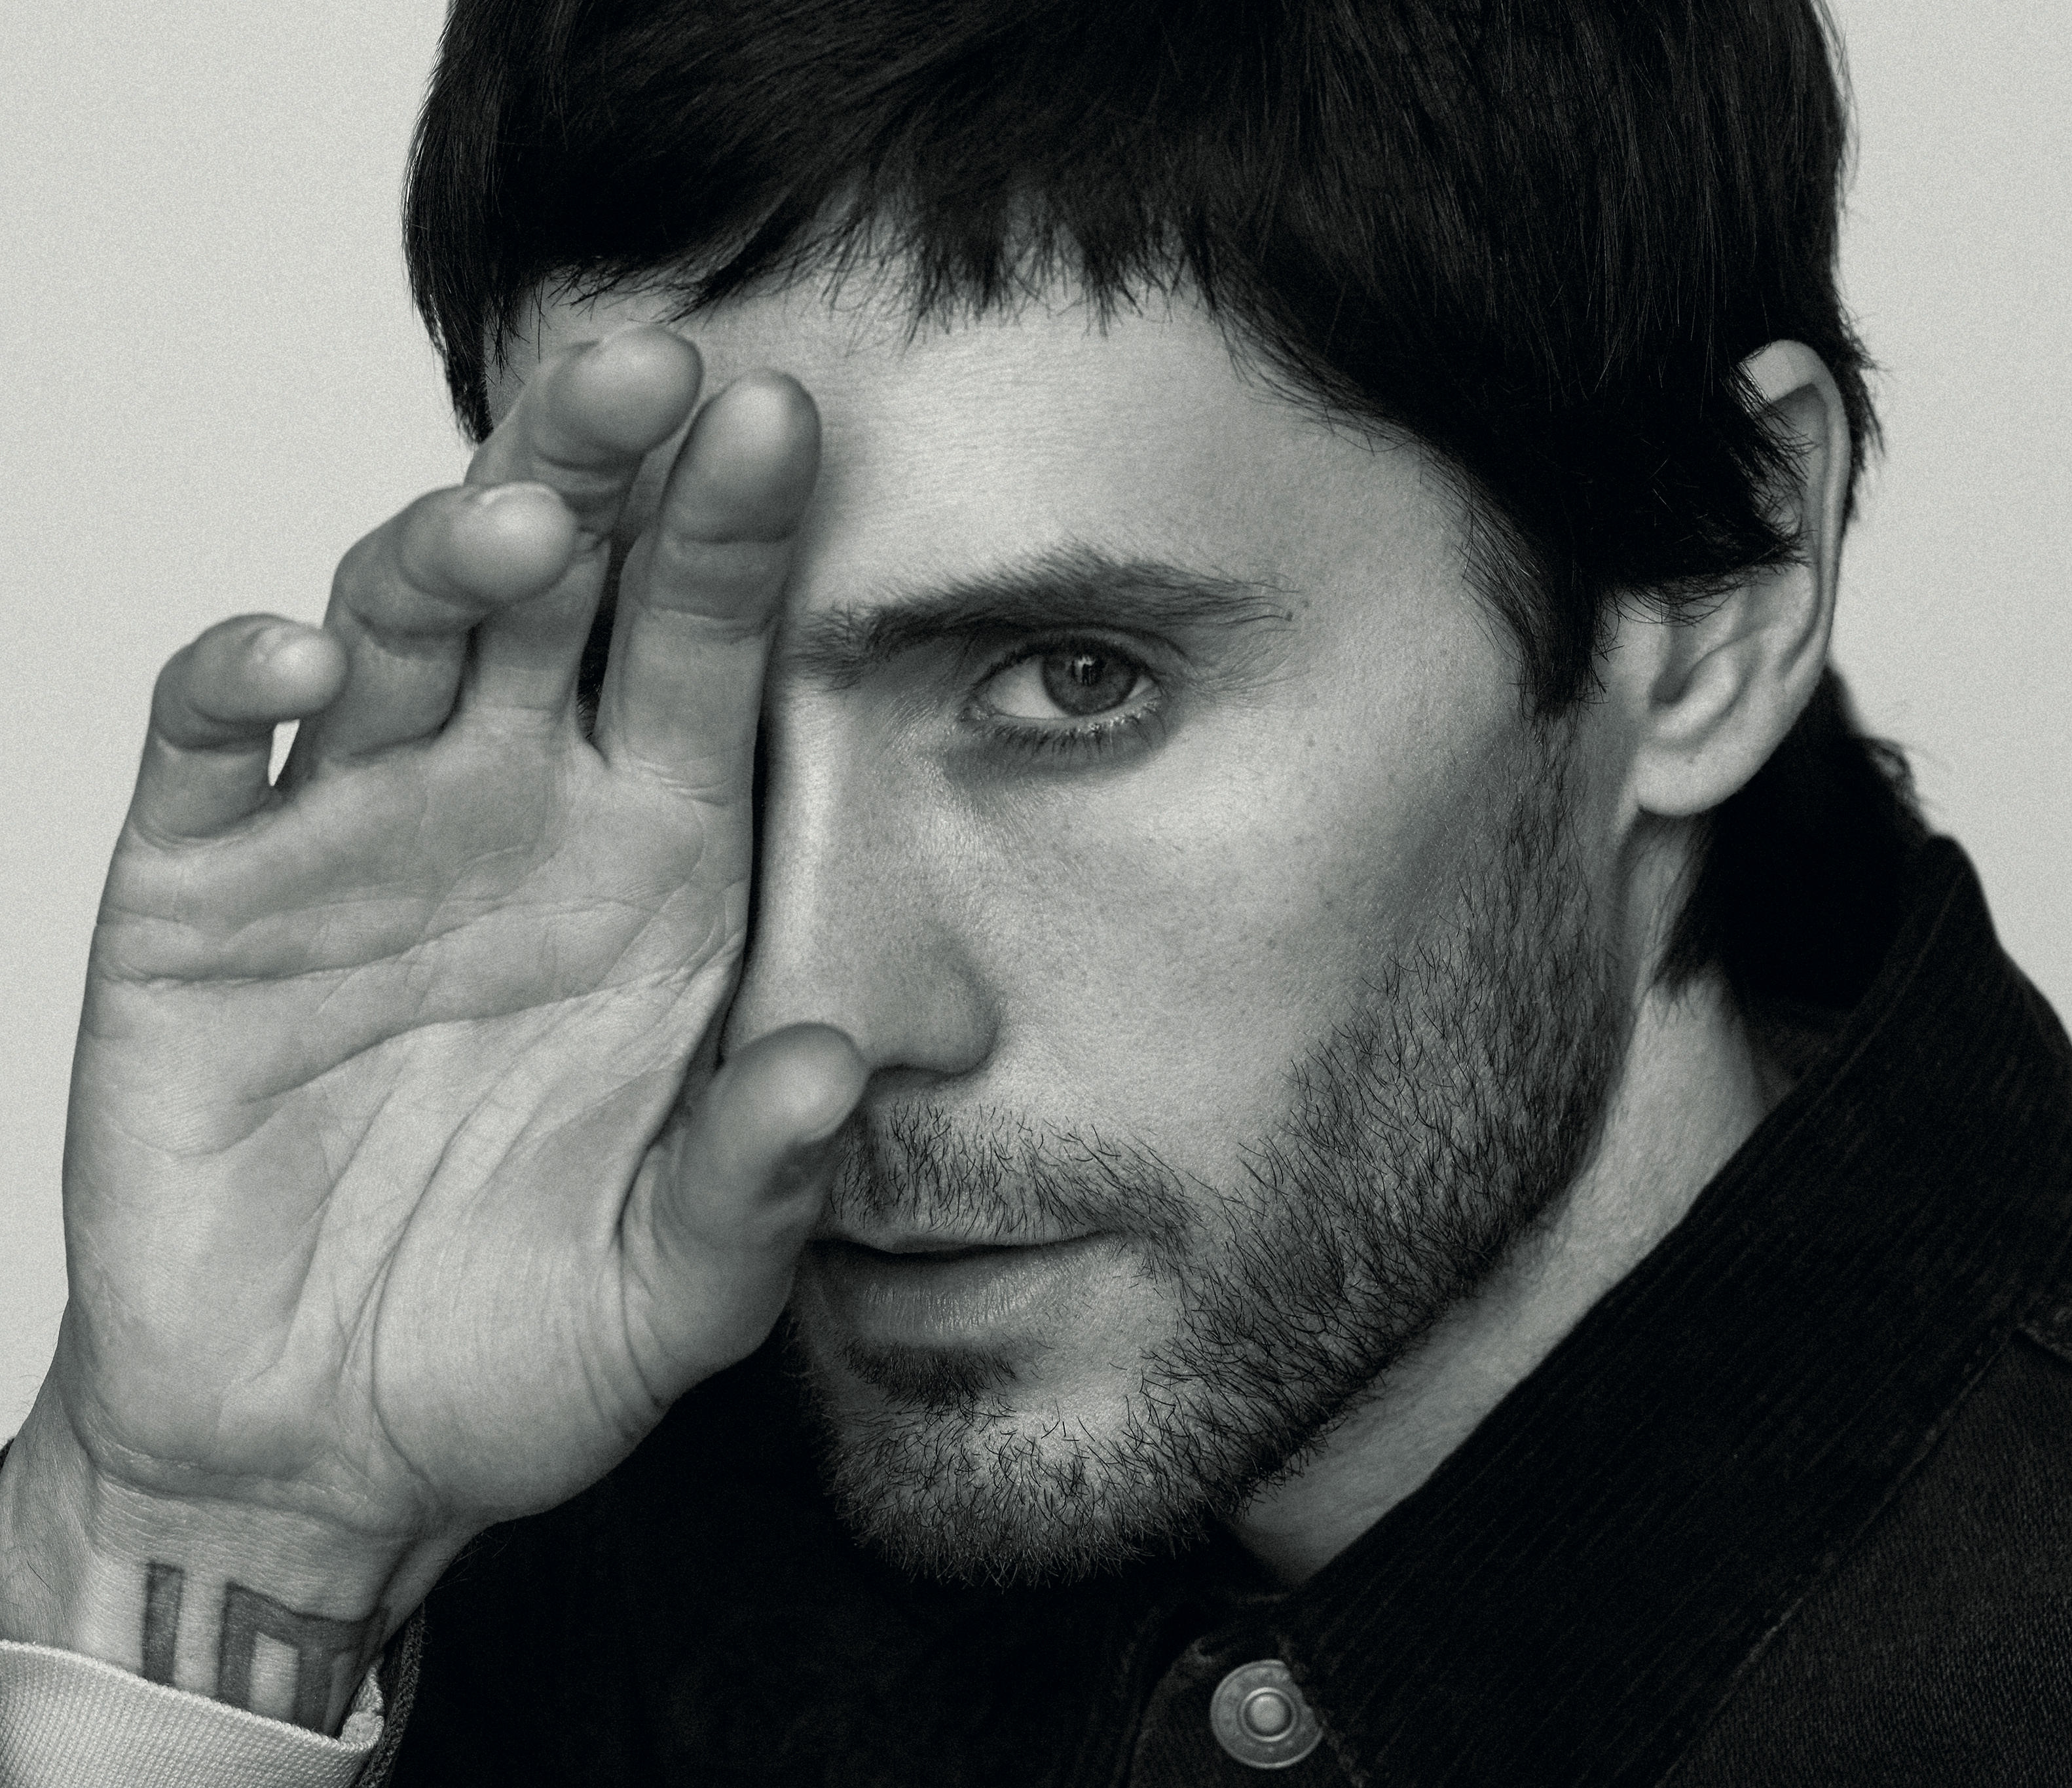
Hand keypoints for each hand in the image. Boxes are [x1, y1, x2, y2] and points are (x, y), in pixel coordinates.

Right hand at [0, 326, 863, 1712]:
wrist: (320, 1437)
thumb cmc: (513, 1343)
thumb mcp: (671, 1288)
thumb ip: (754, 1183)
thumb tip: (838, 1071)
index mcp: (653, 870)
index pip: (702, 661)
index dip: (735, 543)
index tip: (782, 423)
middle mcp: (510, 816)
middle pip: (556, 591)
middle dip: (598, 471)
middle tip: (654, 363)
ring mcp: (349, 839)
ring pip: (393, 629)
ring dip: (442, 553)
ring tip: (519, 521)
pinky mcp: (197, 896)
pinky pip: (211, 749)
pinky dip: (238, 683)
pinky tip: (295, 659)